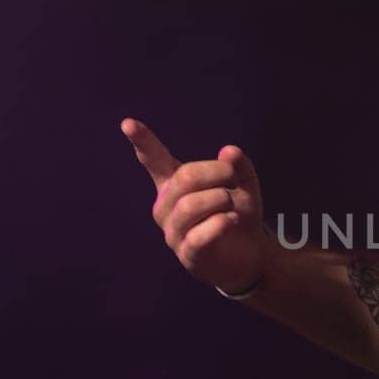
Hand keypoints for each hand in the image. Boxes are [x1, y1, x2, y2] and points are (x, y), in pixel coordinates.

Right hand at [121, 117, 272, 295]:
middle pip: (184, 178)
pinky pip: (198, 235)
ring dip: (219, 199)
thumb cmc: (237, 213)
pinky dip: (219, 224)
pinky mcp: (186, 254)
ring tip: (232, 205)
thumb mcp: (243, 184)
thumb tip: (229, 151)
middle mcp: (166, 206)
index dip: (142, 141)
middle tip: (234, 177)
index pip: (154, 160)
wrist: (250, 254)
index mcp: (173, 184)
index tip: (127, 123)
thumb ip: (237, 165)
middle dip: (216, 172)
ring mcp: (173, 232)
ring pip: (188, 206)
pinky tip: (231, 220)